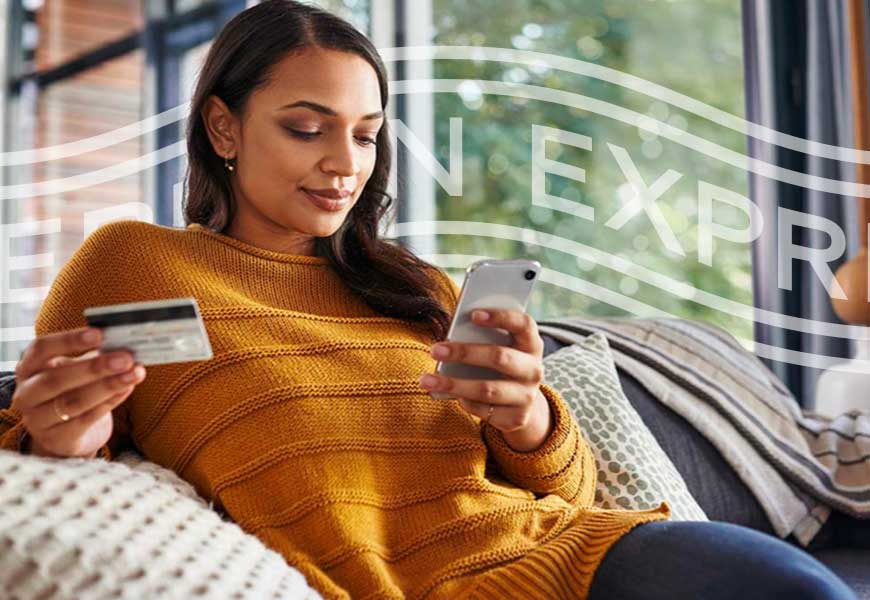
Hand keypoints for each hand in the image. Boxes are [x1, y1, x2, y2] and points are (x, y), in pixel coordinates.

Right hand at [11, 326, 146, 458]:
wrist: (64, 435)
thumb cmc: (72, 391)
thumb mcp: (75, 370)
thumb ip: (93, 357)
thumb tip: (123, 345)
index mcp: (28, 368)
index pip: (41, 349)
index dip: (69, 340)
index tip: (99, 334)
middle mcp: (27, 394)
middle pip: (57, 379)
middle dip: (95, 368)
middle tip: (125, 358)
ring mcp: (38, 419)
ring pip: (73, 401)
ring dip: (108, 386)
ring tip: (135, 373)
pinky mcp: (56, 439)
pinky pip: (86, 419)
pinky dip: (110, 402)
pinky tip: (128, 389)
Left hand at [419, 308, 552, 451]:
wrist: (521, 403)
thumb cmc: (500, 365)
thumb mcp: (500, 347)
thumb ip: (483, 337)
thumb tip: (451, 337)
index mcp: (531, 344)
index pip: (522, 324)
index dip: (500, 317)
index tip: (473, 314)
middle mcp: (534, 370)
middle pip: (499, 357)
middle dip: (465, 353)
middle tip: (435, 350)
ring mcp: (527, 396)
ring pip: (487, 389)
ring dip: (453, 384)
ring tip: (426, 380)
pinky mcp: (517, 419)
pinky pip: (484, 410)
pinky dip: (464, 401)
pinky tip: (447, 395)